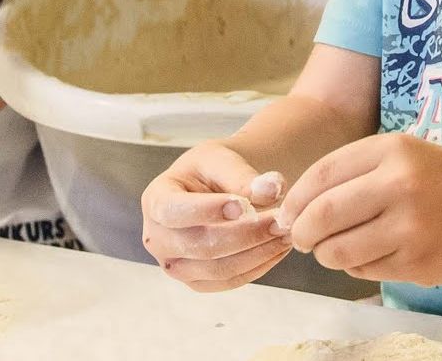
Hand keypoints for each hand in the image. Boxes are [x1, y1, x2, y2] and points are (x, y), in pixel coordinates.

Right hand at [142, 140, 291, 291]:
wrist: (216, 188)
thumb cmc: (213, 170)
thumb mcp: (223, 159)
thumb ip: (243, 175)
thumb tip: (271, 189)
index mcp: (155, 200)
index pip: (173, 210)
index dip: (207, 211)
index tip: (245, 205)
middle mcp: (157, 237)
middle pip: (200, 245)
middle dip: (245, 234)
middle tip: (281, 220)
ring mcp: (174, 265)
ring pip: (218, 268)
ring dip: (257, 252)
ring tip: (286, 232)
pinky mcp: (197, 281)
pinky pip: (230, 281)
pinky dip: (258, 265)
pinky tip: (279, 247)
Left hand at [278, 131, 441, 286]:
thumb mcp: (407, 154)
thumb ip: (355, 173)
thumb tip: (298, 205)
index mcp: (392, 150)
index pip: (320, 175)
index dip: (295, 199)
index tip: (286, 213)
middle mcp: (399, 185)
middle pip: (321, 216)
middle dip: (300, 232)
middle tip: (299, 238)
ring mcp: (410, 227)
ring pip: (339, 250)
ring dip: (326, 255)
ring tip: (333, 250)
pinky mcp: (418, 263)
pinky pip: (366, 270)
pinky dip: (357, 267)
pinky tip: (369, 256)